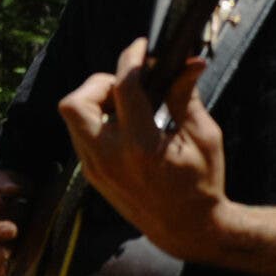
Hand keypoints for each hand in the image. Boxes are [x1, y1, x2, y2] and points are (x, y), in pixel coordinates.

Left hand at [58, 36, 229, 263]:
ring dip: (96, 101)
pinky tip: (124, 124)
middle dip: (99, 83)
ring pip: (73, 118)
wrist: (184, 228)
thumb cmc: (201, 182)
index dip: (132, 59)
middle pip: (75, 102)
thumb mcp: (202, 136)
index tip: (141, 47)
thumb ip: (186, 96)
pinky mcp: (91, 175)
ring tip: (129, 106)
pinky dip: (96, 121)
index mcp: (141, 146)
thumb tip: (187, 62)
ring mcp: (95, 168)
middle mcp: (110, 157)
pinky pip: (80, 135)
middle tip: (128, 87)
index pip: (124, 88)